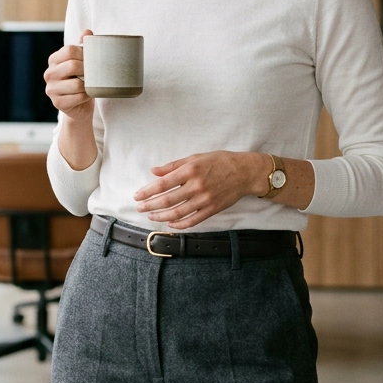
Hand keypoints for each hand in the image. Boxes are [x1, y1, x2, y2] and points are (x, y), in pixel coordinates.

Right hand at [44, 31, 94, 123]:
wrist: (79, 105)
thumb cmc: (81, 80)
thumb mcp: (82, 61)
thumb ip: (83, 46)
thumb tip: (87, 32)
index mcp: (54, 59)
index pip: (70, 50)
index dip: (84, 54)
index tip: (91, 60)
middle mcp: (49, 73)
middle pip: (73, 66)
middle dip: (87, 70)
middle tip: (93, 74)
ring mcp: (51, 89)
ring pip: (77, 84)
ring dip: (88, 85)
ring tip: (89, 85)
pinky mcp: (57, 103)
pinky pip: (78, 97)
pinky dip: (86, 96)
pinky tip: (86, 95)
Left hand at [134, 151, 267, 228]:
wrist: (244, 172)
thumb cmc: (219, 161)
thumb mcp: (196, 157)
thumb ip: (174, 165)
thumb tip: (154, 172)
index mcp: (190, 170)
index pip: (162, 184)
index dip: (147, 191)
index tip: (137, 196)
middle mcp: (196, 186)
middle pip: (167, 200)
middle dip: (150, 206)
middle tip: (139, 208)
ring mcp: (205, 199)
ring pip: (177, 213)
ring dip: (161, 216)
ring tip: (151, 216)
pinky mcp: (212, 209)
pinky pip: (192, 220)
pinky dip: (179, 225)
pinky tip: (171, 223)